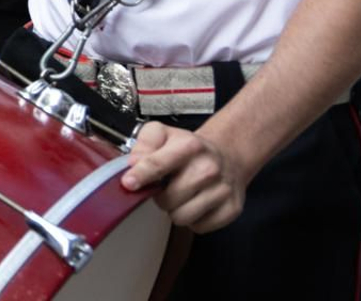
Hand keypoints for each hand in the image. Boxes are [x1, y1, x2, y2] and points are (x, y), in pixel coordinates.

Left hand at [123, 121, 248, 232]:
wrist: (227, 156)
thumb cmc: (190, 149)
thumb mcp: (163, 134)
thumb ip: (145, 143)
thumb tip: (134, 162)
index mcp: (189, 146)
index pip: (158, 164)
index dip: (140, 176)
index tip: (128, 183)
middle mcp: (208, 168)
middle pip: (168, 198)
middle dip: (160, 197)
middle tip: (165, 187)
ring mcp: (222, 190)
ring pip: (183, 217)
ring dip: (175, 210)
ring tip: (180, 196)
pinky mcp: (231, 209)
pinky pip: (199, 227)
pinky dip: (193, 220)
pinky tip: (195, 204)